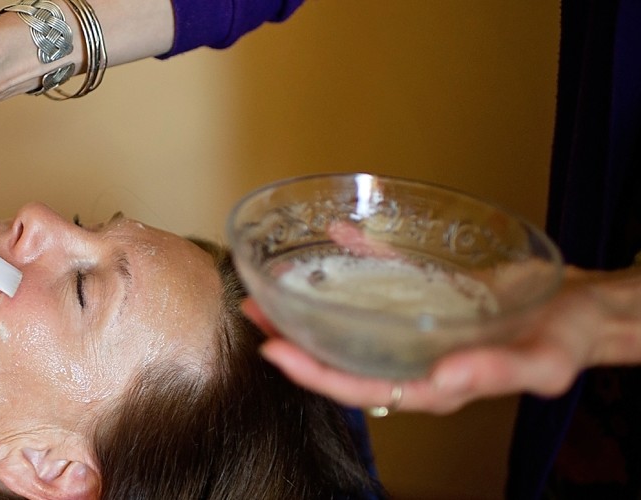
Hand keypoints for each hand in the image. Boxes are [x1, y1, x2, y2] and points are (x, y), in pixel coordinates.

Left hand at [245, 265, 640, 414]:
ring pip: (352, 318)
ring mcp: (414, 325)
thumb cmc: (566, 340)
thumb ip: (495, 372)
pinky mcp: (424, 292)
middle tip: (253, 311)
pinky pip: (383, 272)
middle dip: (295, 337)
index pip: (360, 385)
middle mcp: (412, 356)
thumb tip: (443, 376)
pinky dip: (358, 254)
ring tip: (270, 283)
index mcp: (432, 383)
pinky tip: (334, 233)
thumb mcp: (541, 363)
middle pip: (341, 353)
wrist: (582, 308)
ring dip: (311, 304)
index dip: (314, 373)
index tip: (274, 352)